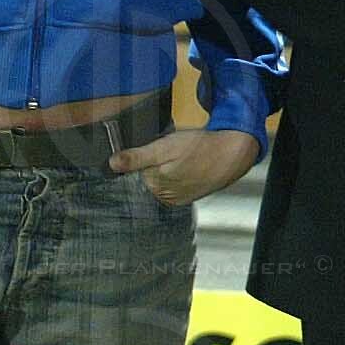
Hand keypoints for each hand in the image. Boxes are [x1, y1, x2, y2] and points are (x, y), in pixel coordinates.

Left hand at [110, 127, 258, 204]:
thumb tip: (112, 165)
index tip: (149, 151)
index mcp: (155, 185)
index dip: (139, 160)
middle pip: (146, 180)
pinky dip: (175, 178)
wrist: (232, 154)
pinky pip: (172, 188)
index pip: (134, 174)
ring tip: (179, 160)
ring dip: (164, 172)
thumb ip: (138, 157)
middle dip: (151, 166)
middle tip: (168, 152)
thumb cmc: (200, 147)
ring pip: (160, 184)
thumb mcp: (166, 146)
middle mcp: (164, 196)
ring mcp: (177, 198)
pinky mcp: (188, 197)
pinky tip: (185, 168)